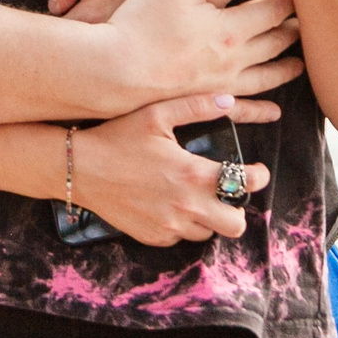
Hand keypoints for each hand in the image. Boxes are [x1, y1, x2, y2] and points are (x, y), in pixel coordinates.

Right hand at [73, 92, 278, 245]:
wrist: (78, 168)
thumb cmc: (117, 137)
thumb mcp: (156, 113)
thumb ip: (197, 106)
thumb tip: (229, 99)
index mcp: (193, 174)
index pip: (246, 184)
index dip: (259, 177)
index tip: (256, 171)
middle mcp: (186, 205)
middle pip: (235, 225)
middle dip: (237, 208)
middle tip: (228, 192)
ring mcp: (168, 226)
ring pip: (208, 233)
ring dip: (209, 217)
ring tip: (196, 196)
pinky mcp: (152, 236)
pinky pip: (179, 237)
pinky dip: (182, 224)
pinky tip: (169, 204)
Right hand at [93, 0, 302, 112]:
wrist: (114, 70)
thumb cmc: (139, 23)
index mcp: (230, 27)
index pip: (272, 11)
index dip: (290, 0)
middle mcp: (233, 58)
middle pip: (275, 42)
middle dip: (294, 31)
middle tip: (310, 22)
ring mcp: (221, 84)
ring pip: (266, 76)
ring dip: (286, 68)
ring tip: (300, 64)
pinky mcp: (205, 100)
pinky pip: (242, 108)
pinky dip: (261, 110)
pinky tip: (272, 113)